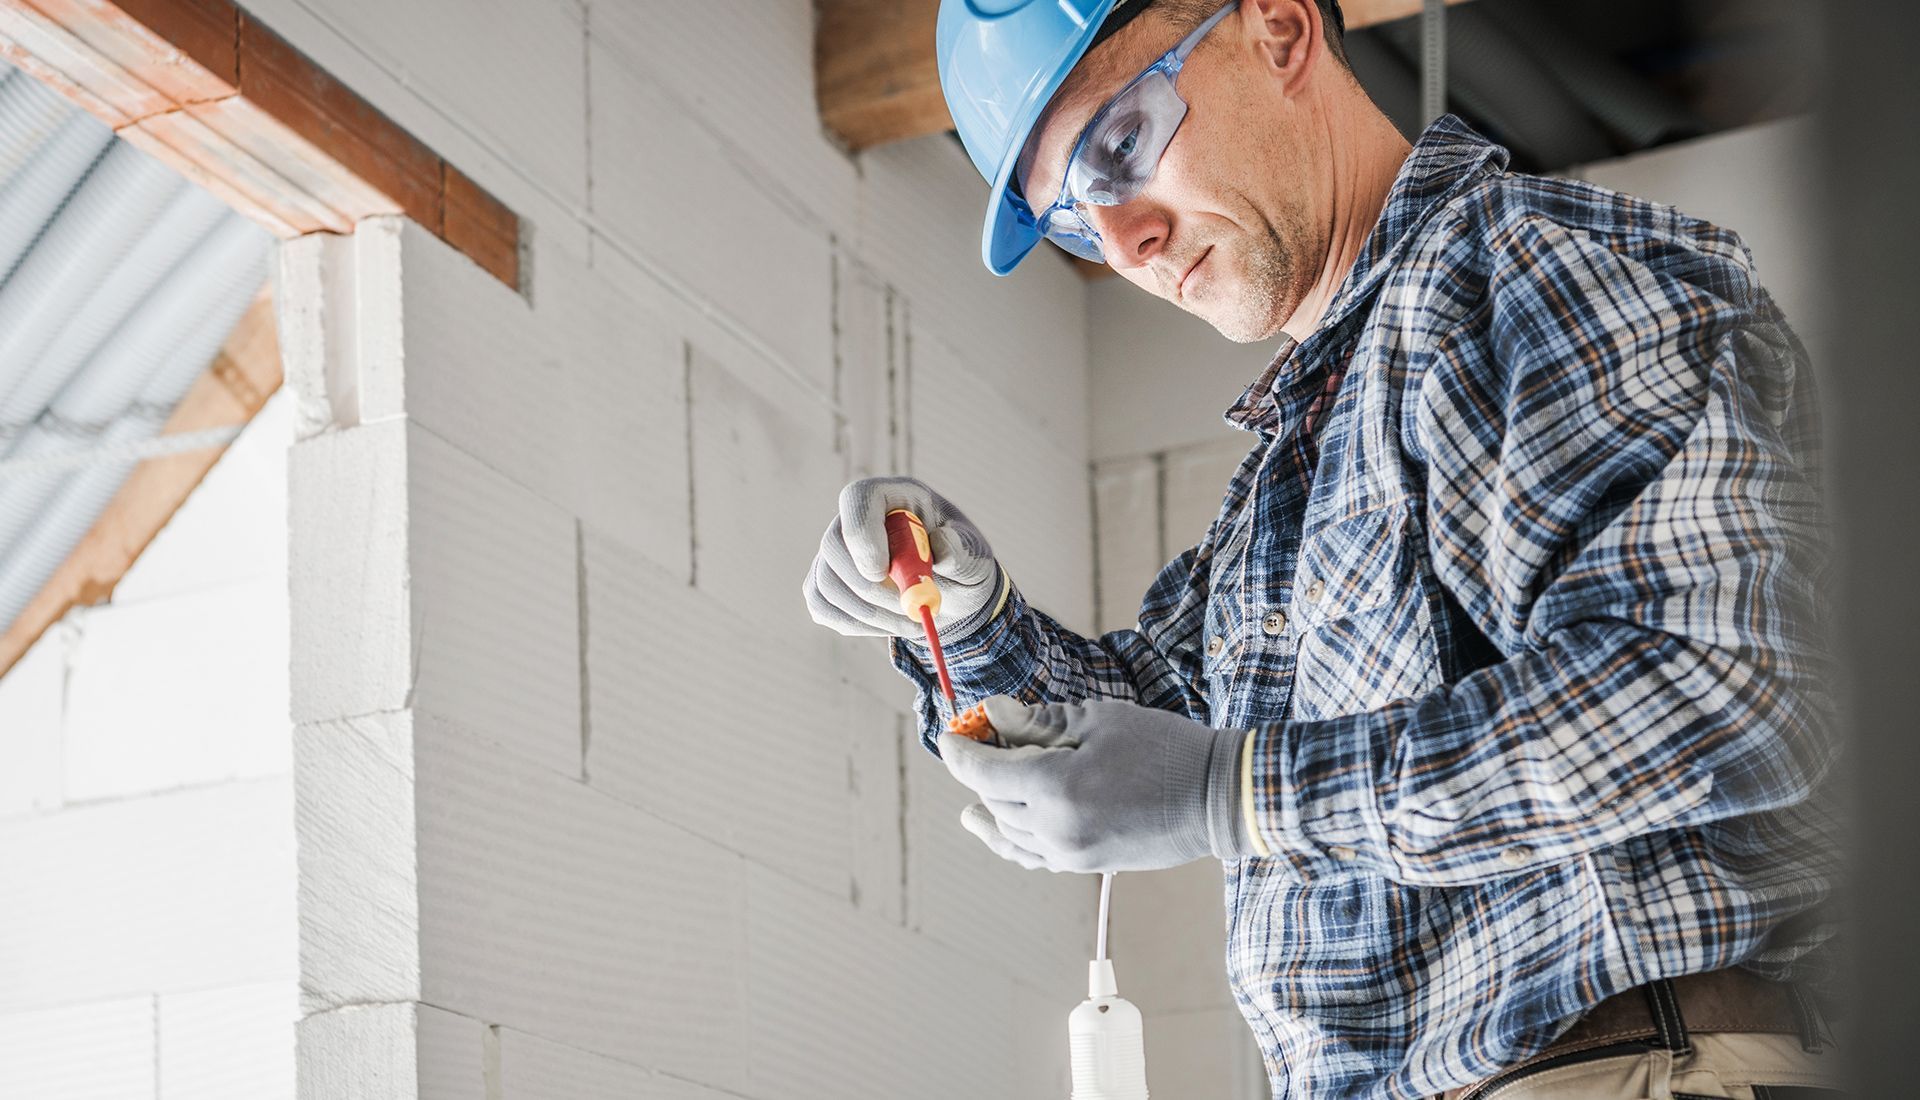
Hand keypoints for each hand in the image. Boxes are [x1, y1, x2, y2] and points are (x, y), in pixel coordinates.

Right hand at [802, 477, 1003, 641]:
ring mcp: (838, 551)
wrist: (950, 592)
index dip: (862, 535)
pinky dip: (855, 624)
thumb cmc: (961, 564)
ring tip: (910, 619)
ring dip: (868, 613)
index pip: (859, 499)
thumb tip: (940, 547)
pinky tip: (887, 622)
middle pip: (834, 545)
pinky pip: (823, 607)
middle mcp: (858, 519)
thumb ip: (962, 550)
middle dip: (868, 587)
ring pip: (827, 582)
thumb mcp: (975, 557)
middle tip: (906, 610)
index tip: (882, 573)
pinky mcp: (827, 583)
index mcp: (895, 498)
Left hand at [937, 696, 1254, 872]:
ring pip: (1008, 832)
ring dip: (990, 808)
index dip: (959, 752)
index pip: (984, 773)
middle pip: (993, 801)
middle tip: (978, 744)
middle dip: (979, 772)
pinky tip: (1000, 829)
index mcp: (1056, 787)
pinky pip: (1032, 856)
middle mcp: (1055, 828)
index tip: (949, 735)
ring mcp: (1070, 853)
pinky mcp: (1086, 864)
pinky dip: (1011, 840)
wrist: (1217, 798)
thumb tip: (992, 713)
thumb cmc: (1165, 748)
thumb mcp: (1099, 720)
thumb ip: (1039, 722)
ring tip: (974, 797)